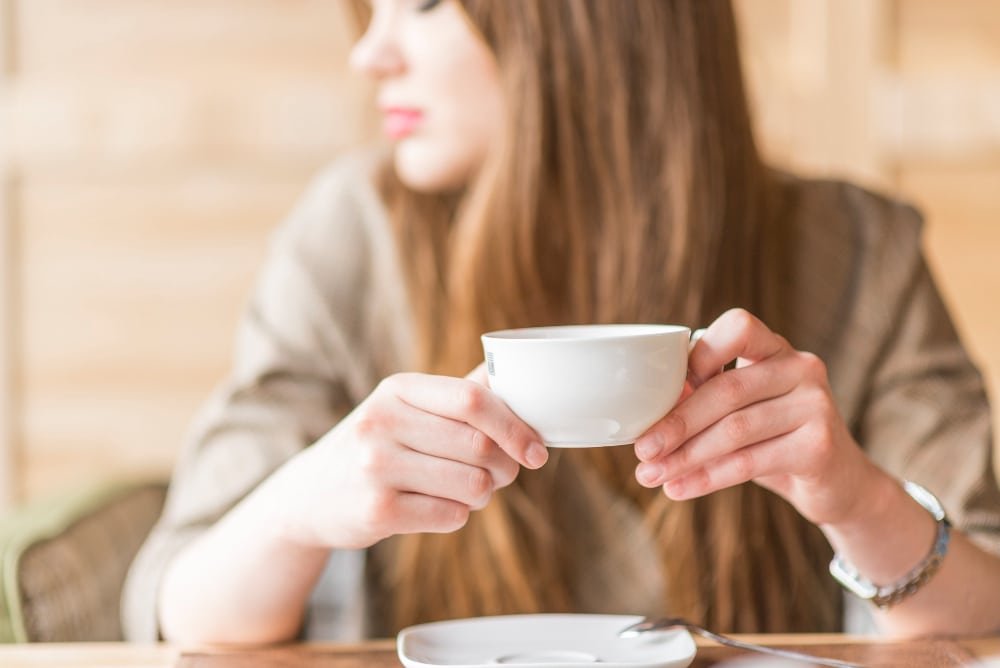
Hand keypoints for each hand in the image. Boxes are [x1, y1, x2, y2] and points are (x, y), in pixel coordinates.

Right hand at [269, 365, 547, 548]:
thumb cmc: (375, 446)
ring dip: (483, 495)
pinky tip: (436, 508)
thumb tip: (512, 372)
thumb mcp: (404, 406)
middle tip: (501, 475)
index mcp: (396, 388)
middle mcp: (381, 422)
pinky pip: (452, 516)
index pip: (473, 400)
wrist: (309, 495)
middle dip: (505, 468)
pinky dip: (457, 515)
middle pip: (480, 446)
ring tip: (465, 491)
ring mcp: (375, 467)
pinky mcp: (376, 511)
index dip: (515, 426)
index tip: (537, 450)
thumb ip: (458, 392)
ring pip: (473, 486)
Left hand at [633, 308, 879, 525]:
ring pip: (734, 430)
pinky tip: (679, 489)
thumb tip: (650, 408)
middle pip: (726, 389)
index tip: (663, 390)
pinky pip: (749, 462)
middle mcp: (801, 367)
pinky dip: (707, 478)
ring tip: (651, 475)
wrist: (838, 483)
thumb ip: (706, 398)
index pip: (738, 327)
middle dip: (676, 422)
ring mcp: (815, 404)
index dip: (698, 354)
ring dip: (685, 456)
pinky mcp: (818, 445)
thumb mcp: (741, 412)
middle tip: (642, 450)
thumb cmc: (775, 439)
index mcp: (776, 349)